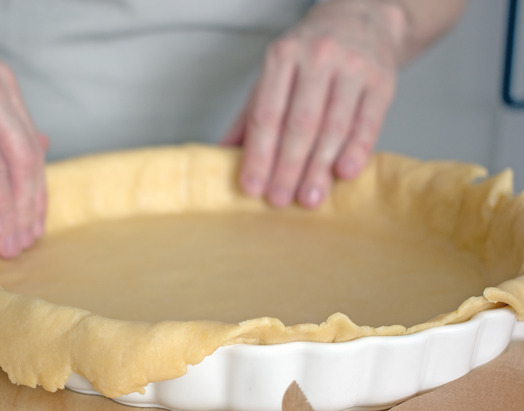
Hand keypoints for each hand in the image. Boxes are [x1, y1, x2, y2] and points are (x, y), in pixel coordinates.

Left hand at [223, 0, 405, 208]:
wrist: (361, 19)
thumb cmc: (309, 56)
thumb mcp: (274, 75)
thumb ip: (249, 116)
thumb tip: (220, 156)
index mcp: (282, 57)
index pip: (266, 114)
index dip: (258, 154)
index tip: (252, 187)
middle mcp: (317, 58)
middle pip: (299, 124)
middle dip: (287, 167)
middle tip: (279, 200)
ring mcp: (352, 68)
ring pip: (333, 126)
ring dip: (319, 168)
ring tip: (309, 198)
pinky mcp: (382, 80)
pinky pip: (367, 122)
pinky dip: (356, 150)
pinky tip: (344, 173)